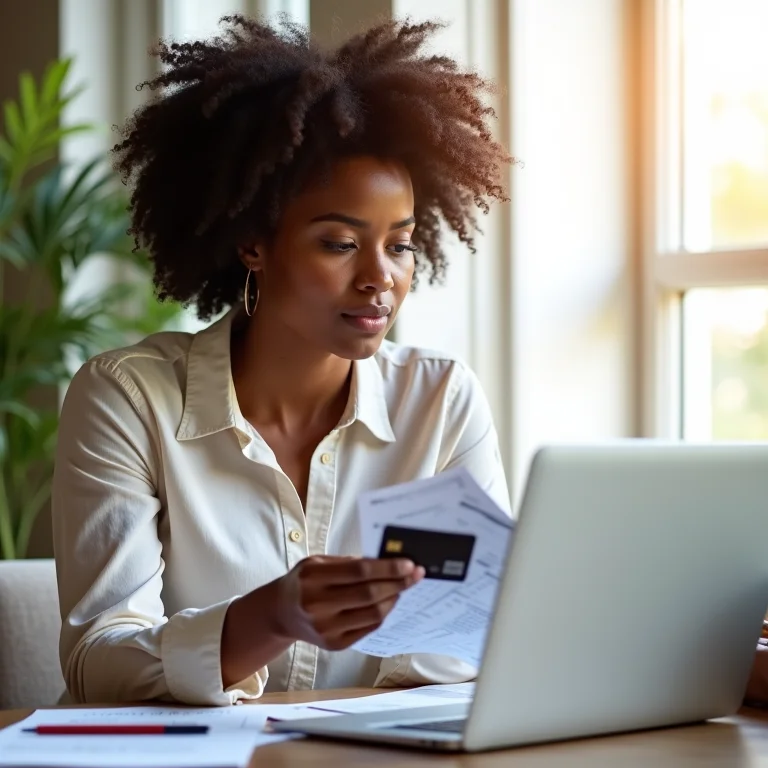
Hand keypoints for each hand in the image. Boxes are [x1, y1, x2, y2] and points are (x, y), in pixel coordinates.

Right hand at [272, 556, 424, 650]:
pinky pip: (369, 627)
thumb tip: (386, 560)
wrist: (280, 613)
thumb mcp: (317, 562)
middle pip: (369, 594)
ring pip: (373, 614)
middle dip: (398, 583)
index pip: (359, 572)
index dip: (388, 568)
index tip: (409, 563)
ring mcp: (326, 628)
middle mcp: (318, 606)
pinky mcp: (334, 644)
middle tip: (416, 574)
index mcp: (313, 578)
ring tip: (404, 586)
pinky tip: (390, 600)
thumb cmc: (303, 581)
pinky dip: (384, 612)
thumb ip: (348, 561)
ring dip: (394, 598)